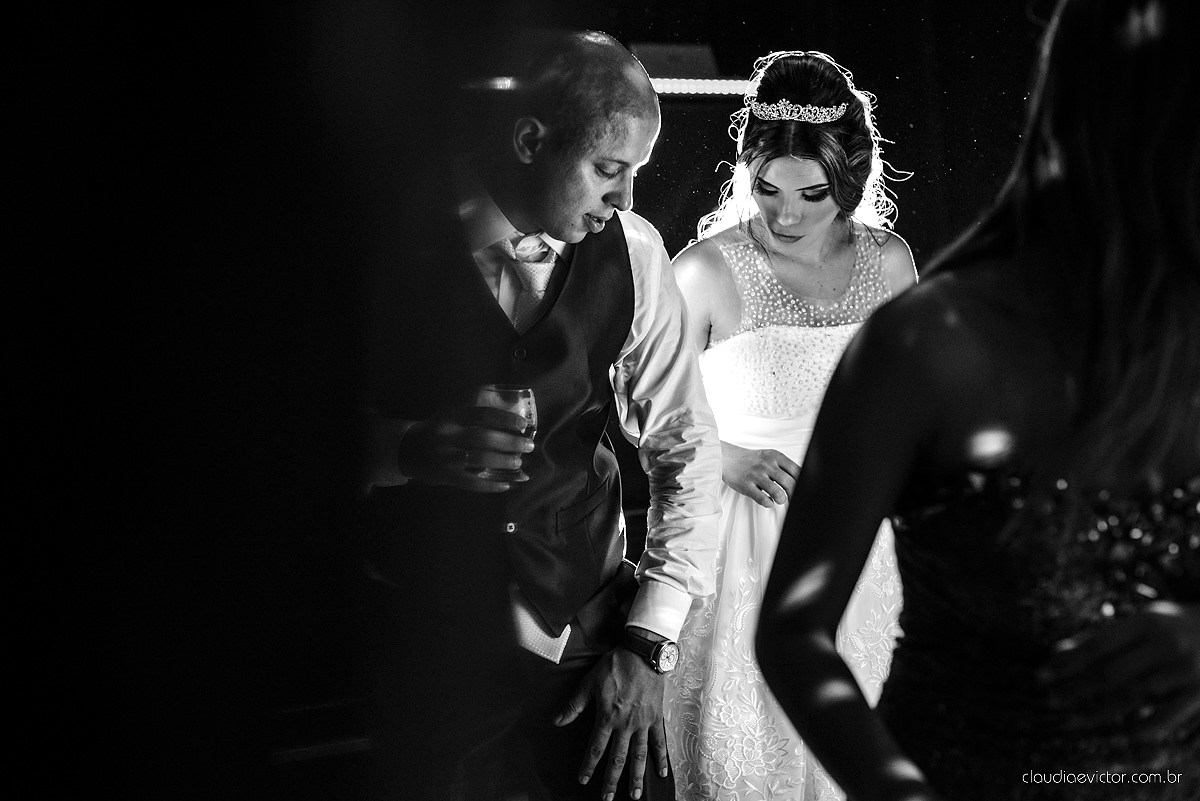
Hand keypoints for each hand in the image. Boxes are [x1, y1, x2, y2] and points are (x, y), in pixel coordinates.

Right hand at [397, 405, 533, 491]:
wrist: (408, 450)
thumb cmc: (438, 430)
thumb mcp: (451, 416)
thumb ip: (475, 418)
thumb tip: (512, 424)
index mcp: (451, 417)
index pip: (482, 415)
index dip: (505, 419)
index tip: (523, 425)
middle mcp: (448, 436)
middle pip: (484, 438)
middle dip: (510, 443)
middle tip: (528, 446)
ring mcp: (446, 458)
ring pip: (480, 460)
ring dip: (504, 462)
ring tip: (519, 463)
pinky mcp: (446, 476)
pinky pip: (472, 482)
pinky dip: (491, 485)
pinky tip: (507, 484)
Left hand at [554, 644, 669, 800]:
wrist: (642, 654)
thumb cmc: (614, 666)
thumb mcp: (589, 683)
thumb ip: (574, 705)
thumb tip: (557, 721)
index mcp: (607, 717)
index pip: (595, 749)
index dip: (588, 766)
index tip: (583, 780)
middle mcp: (626, 725)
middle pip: (618, 759)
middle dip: (612, 780)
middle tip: (608, 798)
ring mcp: (643, 723)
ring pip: (639, 755)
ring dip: (636, 776)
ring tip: (635, 795)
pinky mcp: (656, 717)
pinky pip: (659, 741)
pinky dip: (661, 757)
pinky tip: (662, 772)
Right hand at [721, 441, 799, 506]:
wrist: (728, 459)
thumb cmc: (752, 461)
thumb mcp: (770, 456)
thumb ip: (784, 466)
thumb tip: (801, 480)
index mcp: (775, 456)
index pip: (796, 471)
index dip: (802, 483)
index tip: (801, 489)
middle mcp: (767, 465)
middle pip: (789, 483)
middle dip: (793, 494)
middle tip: (791, 498)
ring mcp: (756, 475)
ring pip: (777, 493)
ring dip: (781, 499)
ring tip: (779, 499)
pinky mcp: (746, 485)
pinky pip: (763, 499)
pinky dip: (768, 503)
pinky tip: (767, 500)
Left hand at [1039, 601, 1199, 738]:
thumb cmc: (1170, 625)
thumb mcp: (1140, 621)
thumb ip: (1102, 636)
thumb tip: (1057, 652)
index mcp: (1146, 622)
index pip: (1098, 646)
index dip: (1067, 662)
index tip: (1041, 675)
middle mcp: (1165, 645)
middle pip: (1111, 673)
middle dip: (1077, 689)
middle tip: (1051, 700)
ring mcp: (1185, 671)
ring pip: (1134, 696)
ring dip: (1100, 710)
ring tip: (1072, 718)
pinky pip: (1169, 716)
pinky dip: (1147, 726)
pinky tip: (1124, 733)